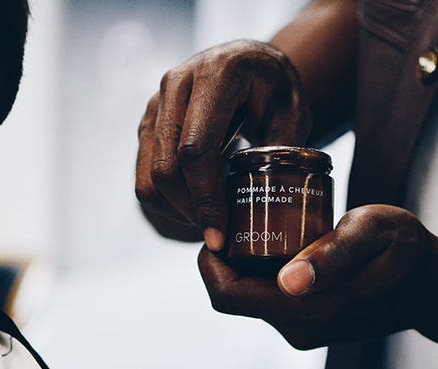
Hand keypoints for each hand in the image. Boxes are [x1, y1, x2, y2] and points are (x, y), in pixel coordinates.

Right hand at [135, 39, 311, 248]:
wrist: (247, 62)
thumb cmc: (274, 89)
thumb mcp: (294, 112)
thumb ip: (283, 152)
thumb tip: (267, 201)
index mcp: (216, 74)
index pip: (197, 148)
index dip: (206, 198)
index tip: (220, 236)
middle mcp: (176, 83)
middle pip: (166, 167)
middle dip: (190, 211)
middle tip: (219, 236)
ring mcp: (155, 103)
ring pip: (148, 176)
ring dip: (176, 210)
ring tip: (209, 223)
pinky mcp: (147, 123)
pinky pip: (144, 175)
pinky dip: (167, 202)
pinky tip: (196, 209)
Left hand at [198, 205, 437, 348]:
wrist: (436, 289)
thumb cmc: (406, 251)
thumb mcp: (376, 234)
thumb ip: (335, 254)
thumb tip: (290, 279)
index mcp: (308, 308)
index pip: (228, 295)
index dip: (209, 265)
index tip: (216, 230)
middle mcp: (299, 329)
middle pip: (235, 297)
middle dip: (225, 261)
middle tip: (234, 220)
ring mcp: (305, 333)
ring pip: (251, 300)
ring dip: (244, 268)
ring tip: (255, 229)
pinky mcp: (311, 329)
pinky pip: (271, 303)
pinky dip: (263, 277)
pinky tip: (278, 248)